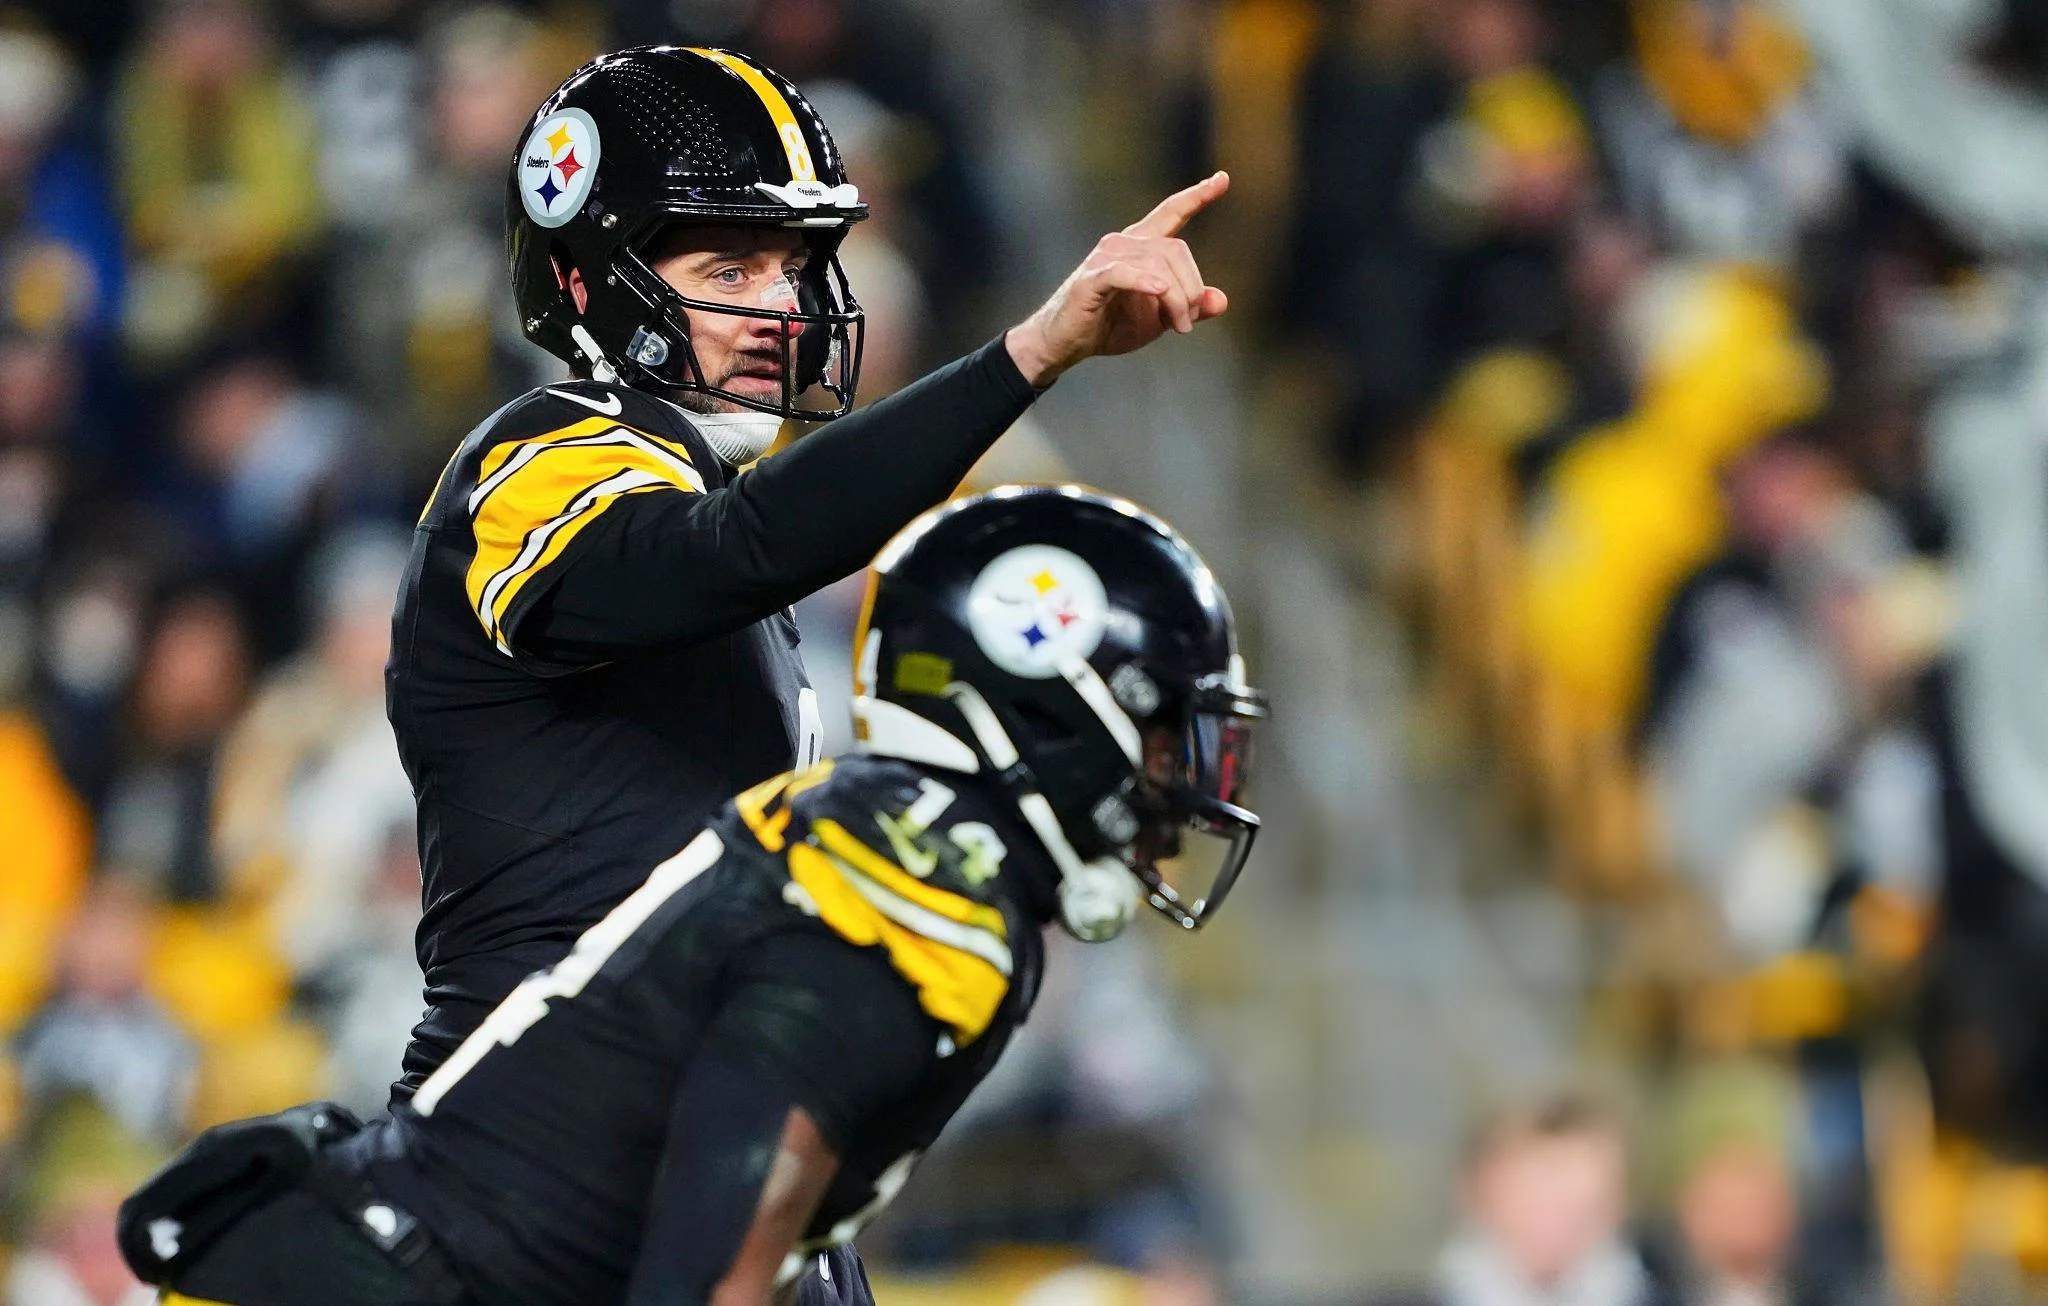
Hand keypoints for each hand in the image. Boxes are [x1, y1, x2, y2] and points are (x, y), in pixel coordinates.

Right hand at [1005, 172, 1230, 386]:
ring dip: (1176, 300)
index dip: (1198, 196)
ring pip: (1158, 267)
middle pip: (1176, 250)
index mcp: (1141, 246)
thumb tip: (1222, 300)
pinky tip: (1159, 290)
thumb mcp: (1159, 319)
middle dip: (1191, 290)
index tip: (1223, 179)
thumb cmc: (1110, 325)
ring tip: (1177, 327)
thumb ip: (1190, 307)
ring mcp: (1106, 257)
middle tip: (1187, 324)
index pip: (1172, 212)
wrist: (1066, 343)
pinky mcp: (1091, 278)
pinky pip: (1123, 273)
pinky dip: (1144, 282)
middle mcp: (1124, 243)